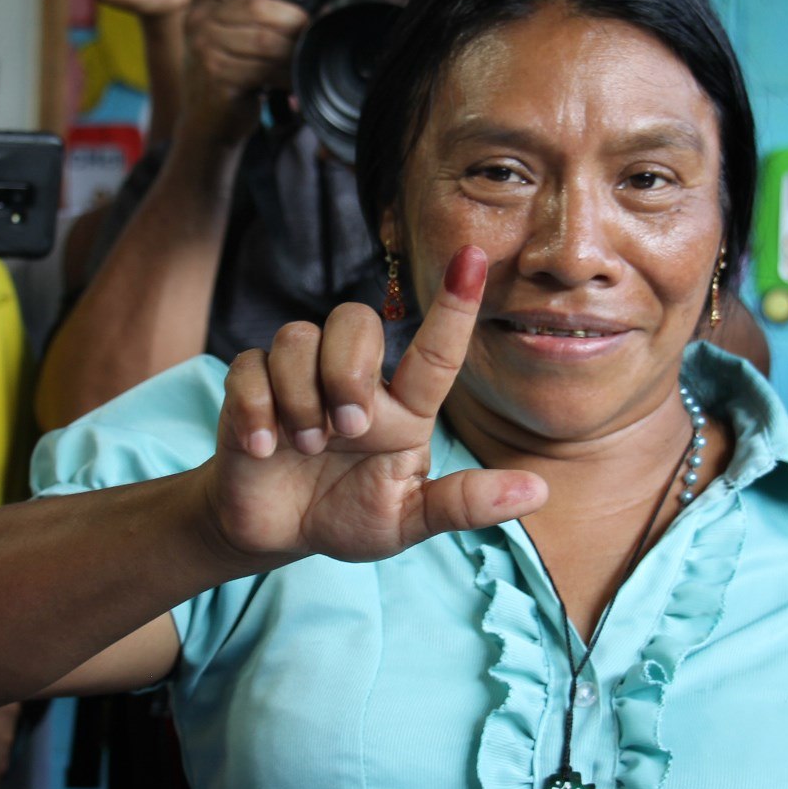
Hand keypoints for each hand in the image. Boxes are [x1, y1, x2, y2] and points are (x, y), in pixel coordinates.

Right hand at [178, 0, 313, 149]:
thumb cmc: (226, 71)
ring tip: (306, 56)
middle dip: (293, 19)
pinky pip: (263, 69)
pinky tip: (293, 78)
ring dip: (292, 50)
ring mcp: (204, 50)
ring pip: (265, 41)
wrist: (205, 121)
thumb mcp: (230, 30)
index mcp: (204, 0)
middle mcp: (198, 21)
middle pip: (257, 7)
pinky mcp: (216, 77)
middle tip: (313, 30)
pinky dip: (285, 74)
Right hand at [204, 246, 546, 565]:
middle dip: (347, 370)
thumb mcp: (407, 522)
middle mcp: (355, 379)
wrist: (276, 531)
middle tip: (346, 429)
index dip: (455, 305)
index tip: (474, 256)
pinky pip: (250, 366)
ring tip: (302, 447)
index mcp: (403, 409)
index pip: (434, 352)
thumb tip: (538, 489)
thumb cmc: (347, 516)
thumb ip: (463, 504)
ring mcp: (300, 376)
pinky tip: (261, 449)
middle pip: (354, 320)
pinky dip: (255, 409)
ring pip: (298, 338)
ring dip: (300, 397)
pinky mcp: (251, 386)